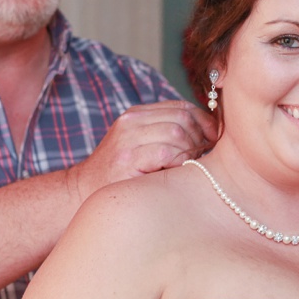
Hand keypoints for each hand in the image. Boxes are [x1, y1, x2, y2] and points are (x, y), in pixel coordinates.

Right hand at [72, 102, 214, 202]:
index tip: (214, 137)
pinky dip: (180, 161)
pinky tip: (178, 173)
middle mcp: (130, 122)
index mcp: (136, 114)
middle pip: (182, 118)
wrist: (83, 191)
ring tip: (189, 166)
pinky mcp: (127, 160)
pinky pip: (167, 152)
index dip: (203, 120)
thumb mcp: (139, 144)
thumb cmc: (120, 173)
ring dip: (191, 150)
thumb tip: (209, 130)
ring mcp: (127, 140)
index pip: (180, 106)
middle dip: (200, 136)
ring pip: (177, 133)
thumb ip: (165, 133)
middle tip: (203, 156)